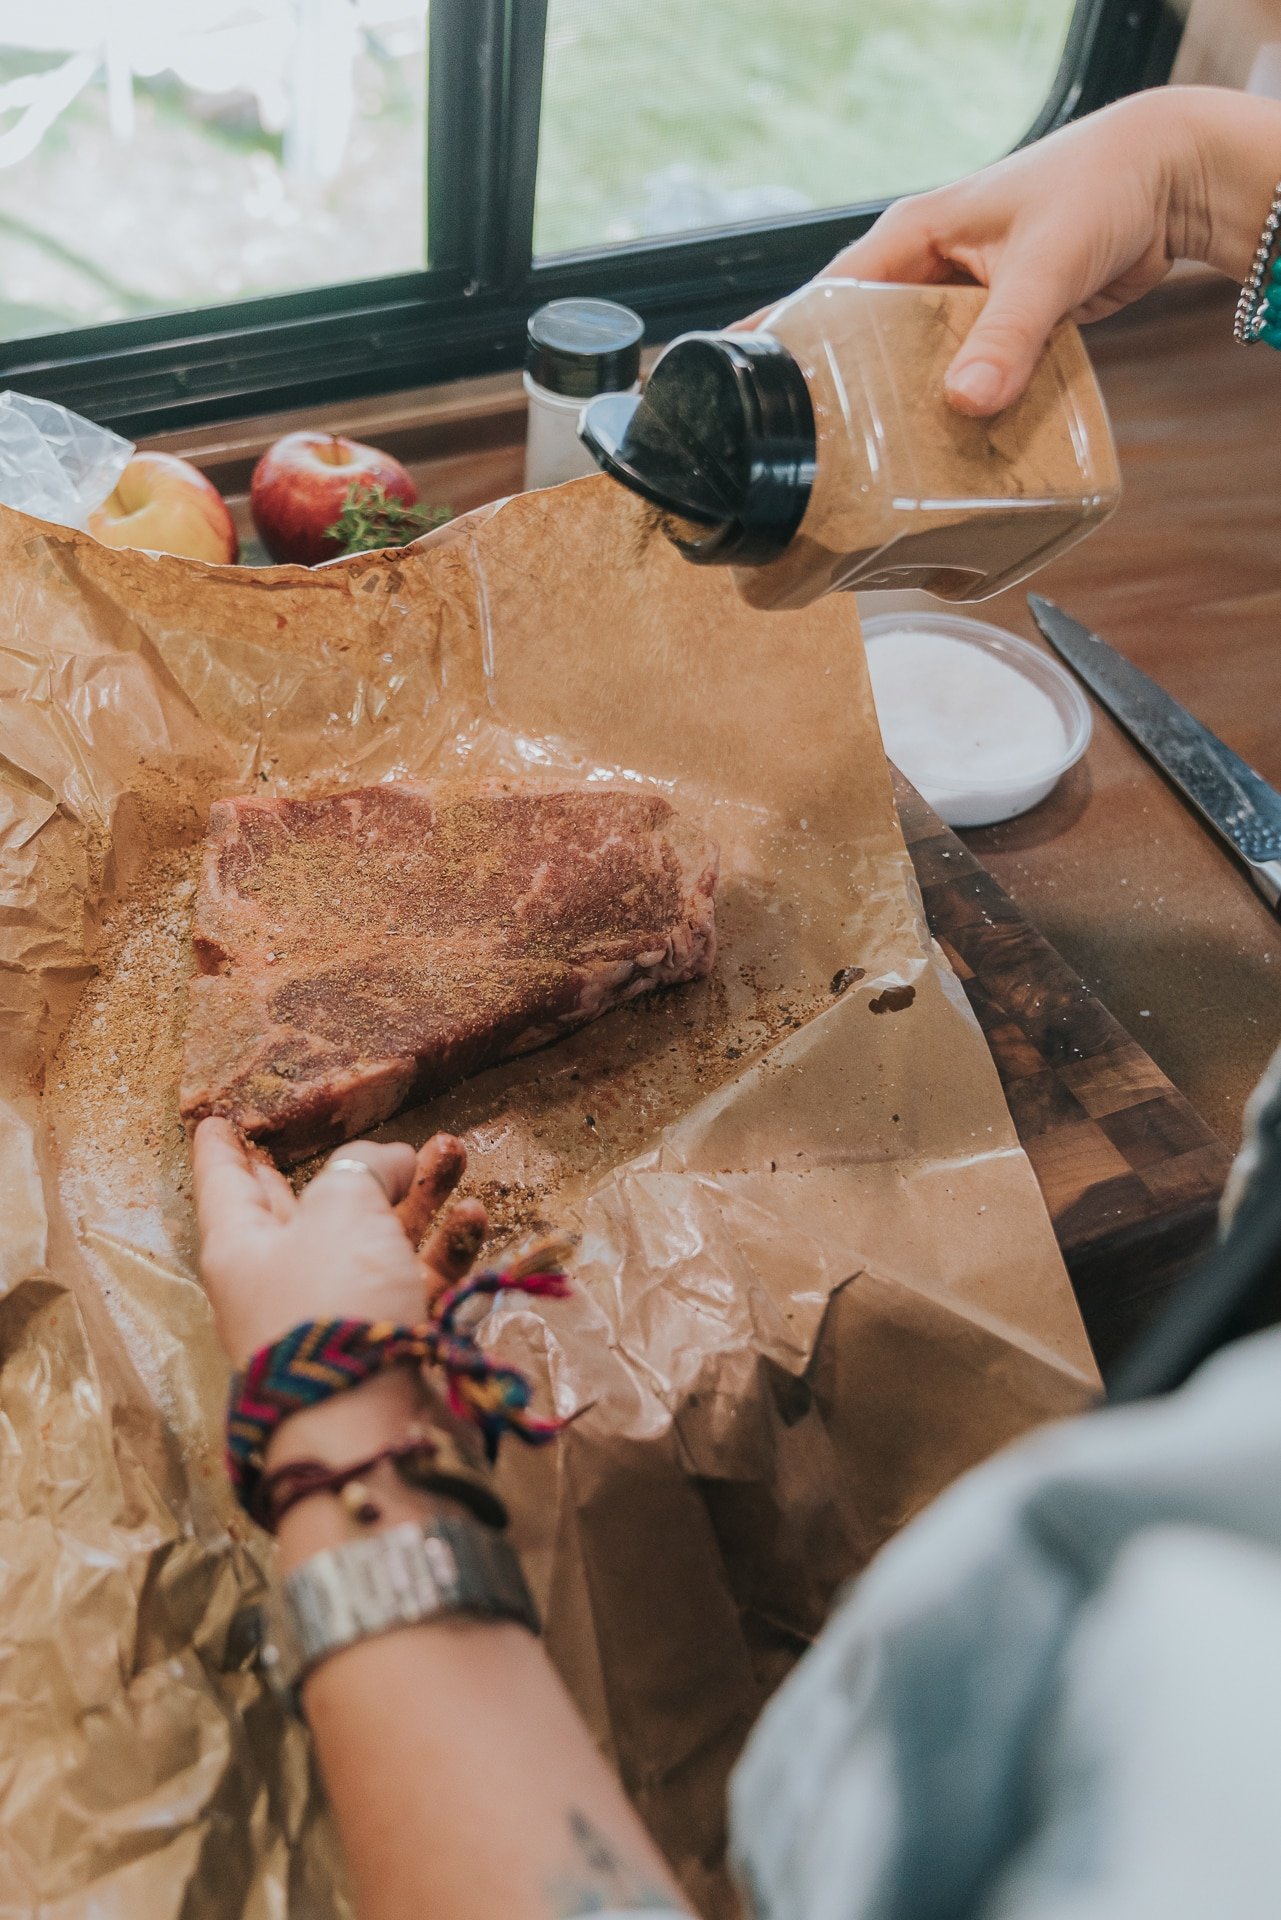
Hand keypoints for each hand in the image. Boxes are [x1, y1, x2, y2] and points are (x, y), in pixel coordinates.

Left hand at [193, 1117, 487, 1368]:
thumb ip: (361, 1169)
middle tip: (364, 1136)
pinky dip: (443, 1246)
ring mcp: (335, 1315)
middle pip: (309, 1209)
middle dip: (348, 1170)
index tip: (212, 1122)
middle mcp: (280, 1281)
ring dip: (417, 1195)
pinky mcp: (385, 1343)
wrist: (367, 1420)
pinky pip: (413, 1280)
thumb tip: (390, 1161)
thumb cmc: (332, 1301)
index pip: (224, 1183)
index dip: (221, 1149)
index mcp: (241, 1246)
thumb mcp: (341, 1208)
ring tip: (453, 1154)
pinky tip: (472, 1216)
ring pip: (375, 1239)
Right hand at [751, 88, 1280, 417]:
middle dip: (843, 397)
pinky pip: (959, 375)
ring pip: (911, 367)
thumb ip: (1007, 336)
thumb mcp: (1045, 265)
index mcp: (909, 237)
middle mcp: (923, 268)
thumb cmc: (1100, 188)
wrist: (1169, 178)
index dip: (785, 347)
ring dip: (904, 411)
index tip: (747, 397)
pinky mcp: (993, 327)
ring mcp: (957, 301)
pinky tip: (944, 453)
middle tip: (813, 460)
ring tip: (872, 473)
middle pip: (863, 345)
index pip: (826, 297)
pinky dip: (953, 410)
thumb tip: (966, 403)